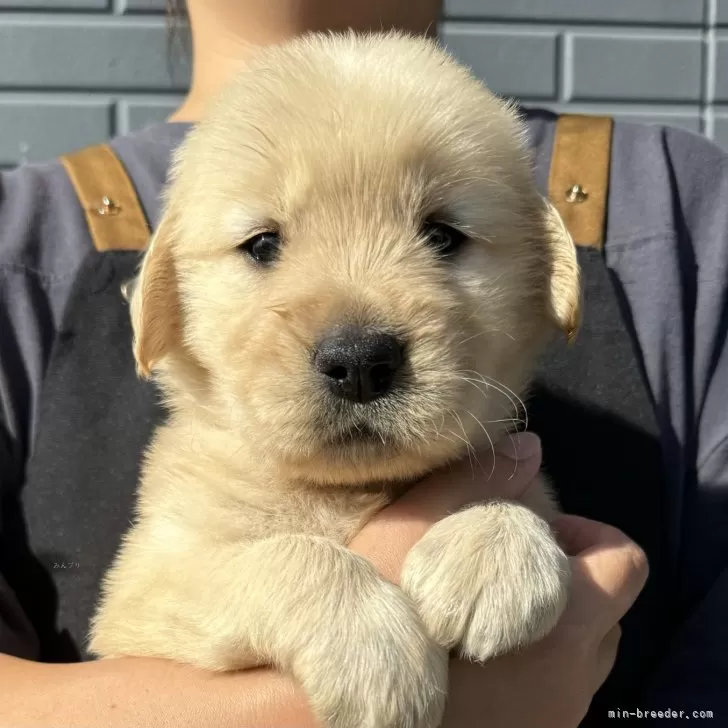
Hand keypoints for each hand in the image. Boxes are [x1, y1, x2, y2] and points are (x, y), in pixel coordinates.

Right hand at [349, 433, 647, 727]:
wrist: (336, 722)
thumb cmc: (379, 633)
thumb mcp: (409, 539)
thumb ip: (472, 484)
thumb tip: (528, 446)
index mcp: (563, 622)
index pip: (624, 564)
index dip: (585, 535)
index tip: (531, 534)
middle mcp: (573, 681)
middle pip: (606, 613)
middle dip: (565, 582)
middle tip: (499, 572)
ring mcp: (553, 719)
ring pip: (580, 659)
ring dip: (548, 627)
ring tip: (482, 617)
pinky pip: (554, 695)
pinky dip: (530, 668)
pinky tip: (471, 662)